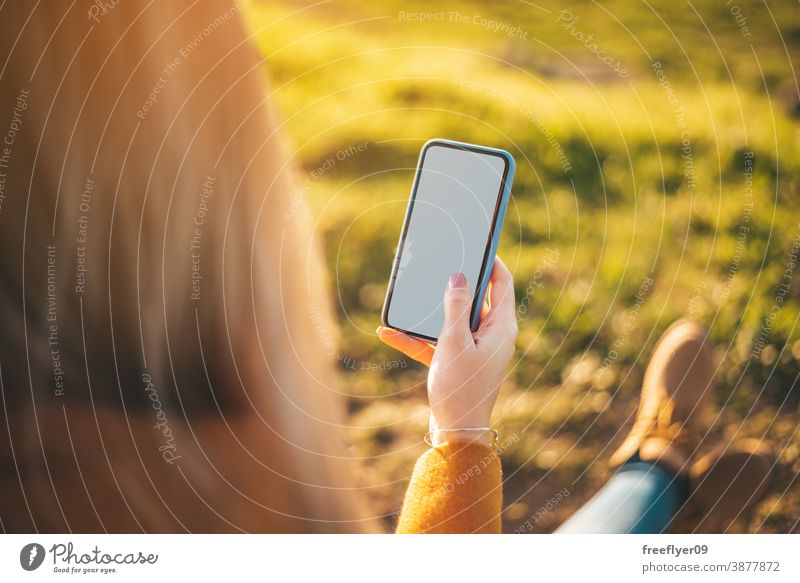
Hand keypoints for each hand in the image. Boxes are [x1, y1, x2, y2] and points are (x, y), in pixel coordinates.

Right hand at [377, 257, 516, 444]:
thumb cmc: (462, 389)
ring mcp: (473, 348)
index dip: (489, 259)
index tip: (475, 242)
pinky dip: (416, 338)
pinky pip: (436, 342)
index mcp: (500, 327)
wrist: (456, 434)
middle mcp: (490, 335)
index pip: (501, 282)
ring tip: (408, 296)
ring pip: (451, 320)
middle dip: (452, 282)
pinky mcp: (456, 362)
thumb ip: (455, 307)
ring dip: (428, 312)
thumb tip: (457, 276)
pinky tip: (389, 332)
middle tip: (437, 261)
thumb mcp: (455, 342)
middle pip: (474, 298)